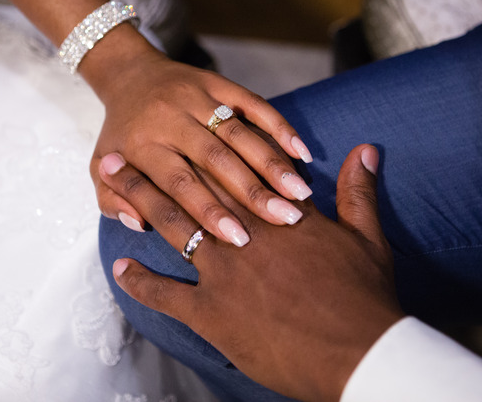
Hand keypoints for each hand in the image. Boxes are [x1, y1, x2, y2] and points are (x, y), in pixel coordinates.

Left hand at [88, 41, 313, 246]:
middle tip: (285, 219)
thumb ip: (113, 200)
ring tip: (301, 193)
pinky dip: (279, 125)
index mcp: (143, 145)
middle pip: (216, 159)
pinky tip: (301, 151)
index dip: (209, 211)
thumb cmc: (120, 135)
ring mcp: (196, 97)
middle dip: (252, 191)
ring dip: (272, 162)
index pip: (180, 184)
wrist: (128, 75)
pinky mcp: (218, 82)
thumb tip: (139, 223)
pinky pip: (253, 102)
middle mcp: (170, 118)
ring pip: (239, 132)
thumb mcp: (99, 169)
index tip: (239, 239)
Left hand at [102, 142, 403, 401]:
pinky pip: (165, 294)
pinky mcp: (209, 312)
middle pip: (192, 190)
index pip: (236, 172)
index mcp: (278, 214)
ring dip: (139, 203)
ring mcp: (222, 272)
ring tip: (114, 181)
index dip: (206, 150)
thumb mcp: (367, 239)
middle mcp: (243, 233)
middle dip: (154, 167)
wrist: (354, 352)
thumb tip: (365, 150)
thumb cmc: (362, 297)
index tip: (179, 129)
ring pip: (172, 227)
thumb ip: (357, 191)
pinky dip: (141, 282)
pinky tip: (122, 269)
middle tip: (119, 152)